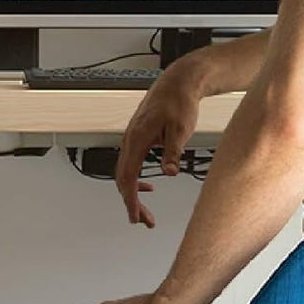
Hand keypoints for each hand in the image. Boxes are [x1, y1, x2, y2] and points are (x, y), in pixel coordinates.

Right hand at [115, 62, 202, 227]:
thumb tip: (169, 172)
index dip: (131, 200)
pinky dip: (136, 179)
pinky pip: (131, 162)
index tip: (135, 218)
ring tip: (146, 211)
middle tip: (145, 221)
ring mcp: (132, 137)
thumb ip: (173, 151)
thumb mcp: (181, 128)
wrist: (178, 82)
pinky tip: (149, 185)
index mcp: (137, 138)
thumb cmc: (179, 102)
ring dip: (133, 192)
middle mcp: (130, 138)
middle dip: (132, 202)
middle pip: (123, 177)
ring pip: (125, 171)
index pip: (128, 176)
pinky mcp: (138, 136)